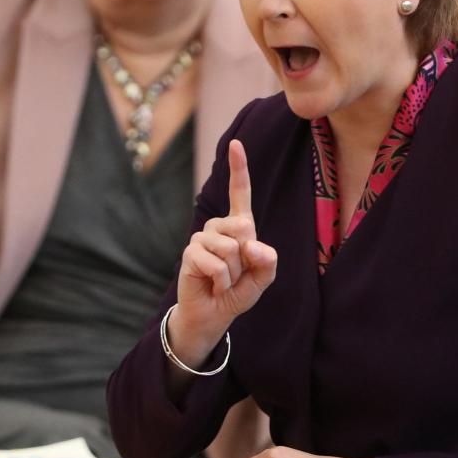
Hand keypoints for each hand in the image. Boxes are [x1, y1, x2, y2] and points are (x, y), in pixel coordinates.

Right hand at [168, 140, 277, 367]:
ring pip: (231, 249)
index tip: (236, 143)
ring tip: (224, 280)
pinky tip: (214, 285)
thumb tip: (251, 244)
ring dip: (234, 272)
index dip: (239, 168)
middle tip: (237, 273)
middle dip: (247, 258)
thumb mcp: (263, 278)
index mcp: (239, 226)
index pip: (240, 193)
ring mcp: (202, 238)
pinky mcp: (190, 253)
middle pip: (244, 228)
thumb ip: (267, 261)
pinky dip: (222, 281)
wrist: (213, 314)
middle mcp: (219, 227)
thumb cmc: (237, 291)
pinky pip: (217, 264)